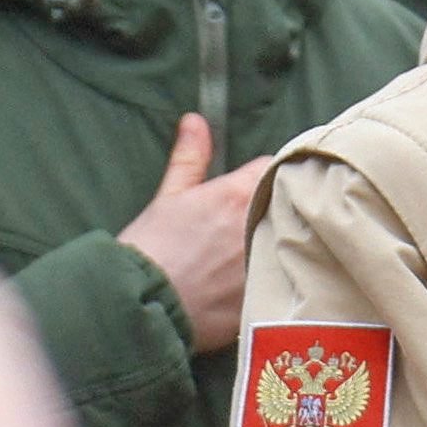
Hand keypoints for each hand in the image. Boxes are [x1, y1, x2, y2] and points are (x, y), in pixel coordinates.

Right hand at [113, 114, 278, 354]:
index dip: (261, 176)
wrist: (139, 306)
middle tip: (247, 225)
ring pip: (287, 244)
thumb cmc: (151, 250)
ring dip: (276, 245)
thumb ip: (189, 158)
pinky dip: (273, 282)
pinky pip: (281, 283)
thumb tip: (195, 120)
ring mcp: (267, 265)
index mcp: (239, 195)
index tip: (249, 189)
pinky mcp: (266, 300)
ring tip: (246, 258)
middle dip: (274, 209)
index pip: (273, 168)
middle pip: (287, 206)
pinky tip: (252, 287)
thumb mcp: (168, 197)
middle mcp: (261, 226)